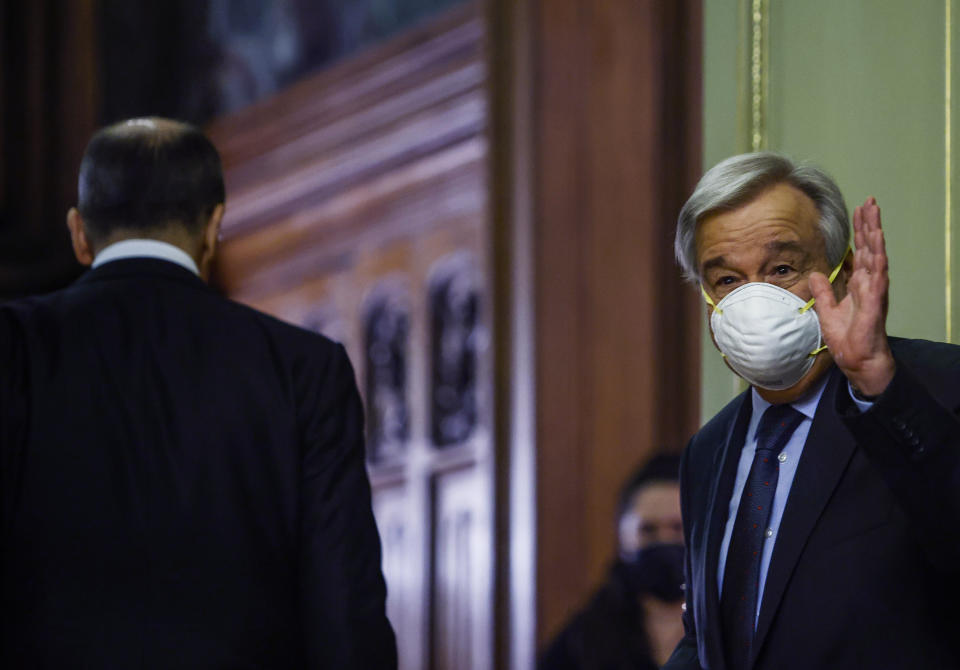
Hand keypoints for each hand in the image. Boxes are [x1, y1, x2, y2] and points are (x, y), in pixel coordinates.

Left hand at [808, 196, 894, 396]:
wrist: (857, 358)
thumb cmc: (847, 338)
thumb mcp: (827, 311)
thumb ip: (823, 291)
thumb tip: (814, 274)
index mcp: (859, 284)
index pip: (860, 251)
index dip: (859, 232)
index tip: (858, 211)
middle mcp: (870, 283)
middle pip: (870, 247)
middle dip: (869, 224)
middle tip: (869, 201)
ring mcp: (875, 290)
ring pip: (877, 256)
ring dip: (875, 235)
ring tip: (874, 214)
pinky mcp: (876, 301)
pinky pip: (879, 276)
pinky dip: (878, 259)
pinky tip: (878, 244)